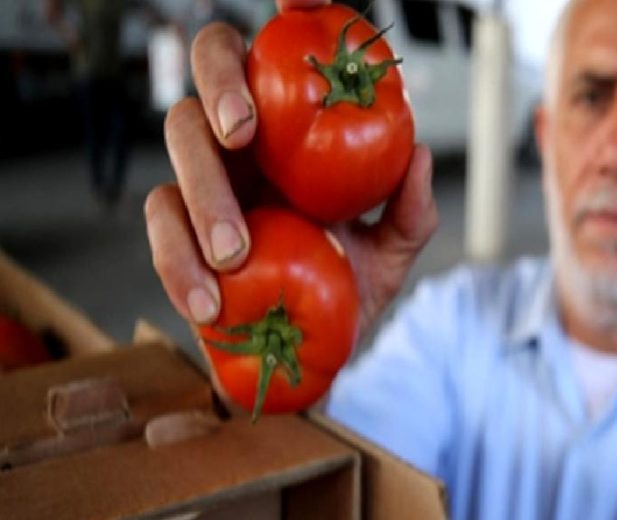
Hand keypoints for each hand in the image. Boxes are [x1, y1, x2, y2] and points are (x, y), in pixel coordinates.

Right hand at [144, 0, 436, 329]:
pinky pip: (161, 224)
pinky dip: (179, 262)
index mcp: (298, 125)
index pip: (289, 51)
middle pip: (213, 64)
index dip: (293, 7)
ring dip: (205, 192)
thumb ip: (409, 212)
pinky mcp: (177, 227)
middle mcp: (249, 135)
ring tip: (235, 251)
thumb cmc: (350, 288)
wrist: (311, 355)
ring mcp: (207, 174)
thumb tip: (422, 157)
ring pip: (180, 139)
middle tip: (245, 135)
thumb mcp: (392, 254)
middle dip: (222, 83)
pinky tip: (208, 301)